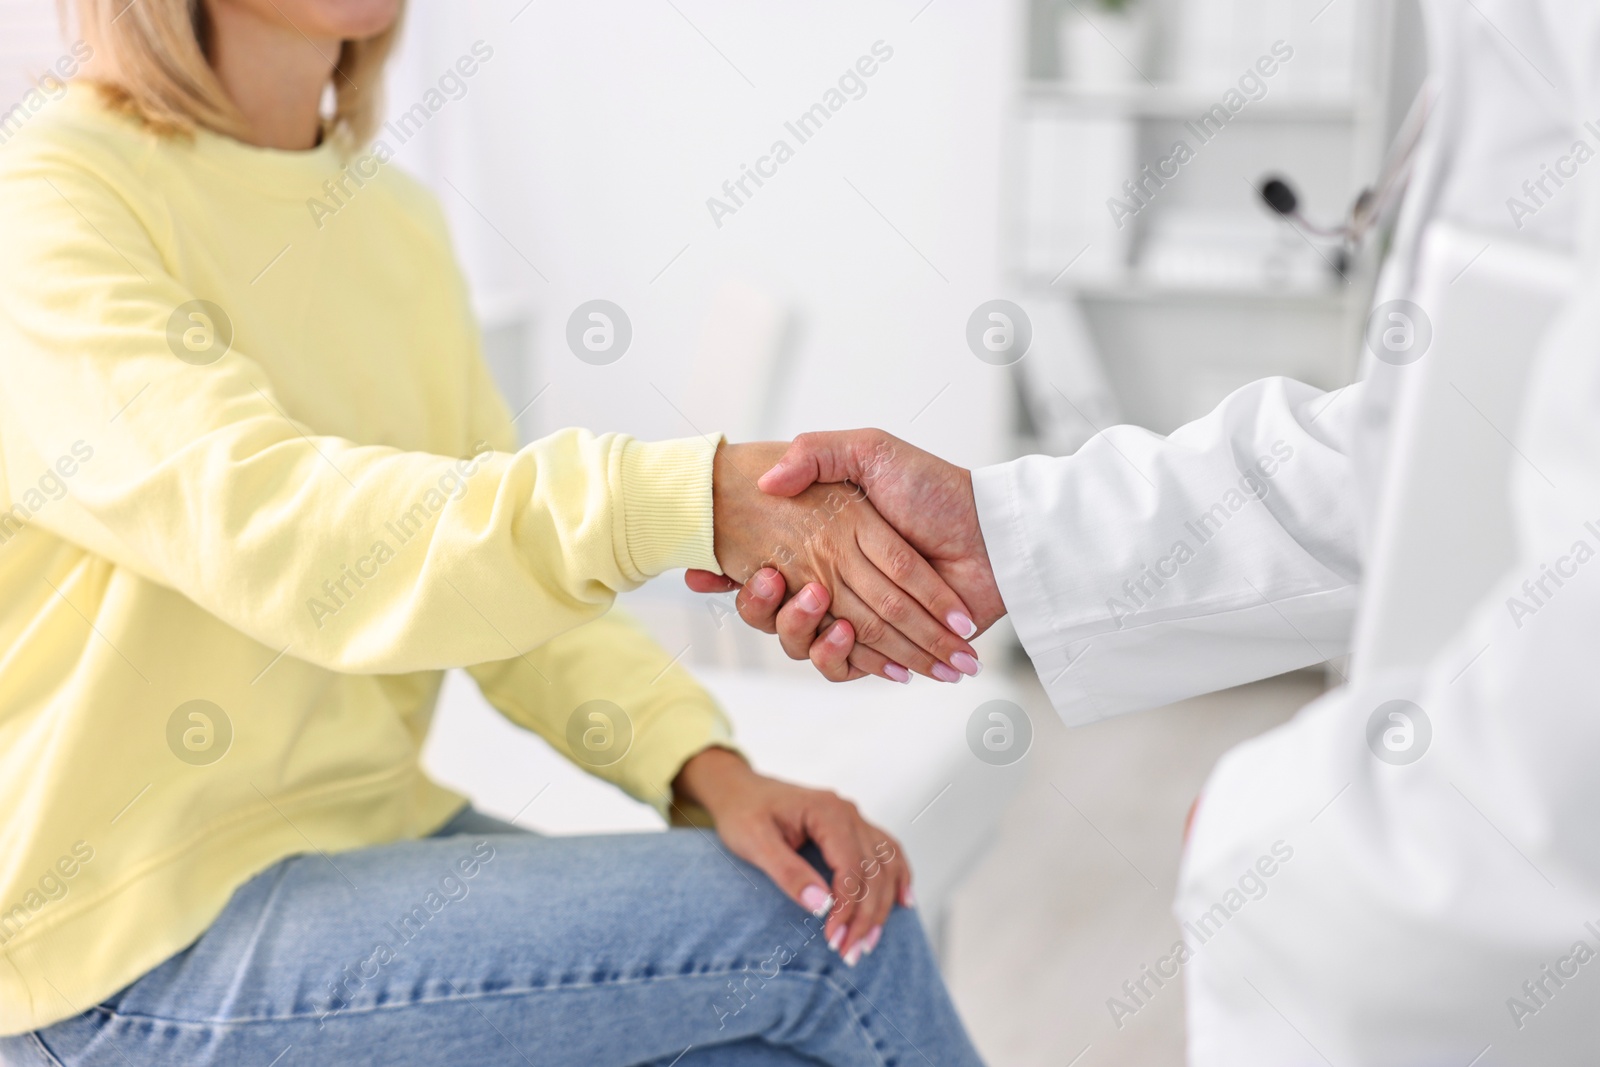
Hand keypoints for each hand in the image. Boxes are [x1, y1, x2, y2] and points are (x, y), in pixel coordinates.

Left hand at [673, 747, 911, 964]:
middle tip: (849, 954)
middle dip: (865, 916)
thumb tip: (821, 905)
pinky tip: (903, 902)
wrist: (739, 790)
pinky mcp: (854, 828)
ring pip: (885, 865)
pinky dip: (898, 878)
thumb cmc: (743, 814)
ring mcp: (855, 818)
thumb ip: (787, 872)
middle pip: (873, 871)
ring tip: (868, 943)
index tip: (833, 940)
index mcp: (827, 811)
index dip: (846, 907)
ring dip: (882, 906)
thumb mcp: (754, 843)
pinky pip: (887, 852)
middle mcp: (849, 812)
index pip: (851, 867)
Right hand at [710, 440, 977, 680]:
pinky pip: (843, 669)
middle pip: (769, 610)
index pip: (756, 564)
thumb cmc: (934, 489)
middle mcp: (831, 583)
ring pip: (799, 644)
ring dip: (798, 629)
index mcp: (819, 541)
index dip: (725, 571)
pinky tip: (847, 636)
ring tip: (818, 603)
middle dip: (757, 602)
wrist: (990, 535)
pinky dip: (841, 658)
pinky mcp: (883, 651)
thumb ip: (815, 453)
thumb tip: (765, 480)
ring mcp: (856, 619)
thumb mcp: (870, 450)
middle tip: (768, 579)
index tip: (702, 571)